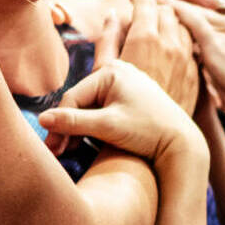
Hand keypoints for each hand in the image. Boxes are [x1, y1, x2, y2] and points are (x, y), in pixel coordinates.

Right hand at [35, 60, 201, 167]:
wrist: (181, 144)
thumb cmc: (148, 132)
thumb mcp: (108, 127)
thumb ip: (74, 122)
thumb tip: (42, 119)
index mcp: (112, 72)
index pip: (73, 98)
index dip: (59, 124)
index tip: (52, 148)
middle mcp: (119, 72)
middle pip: (80, 102)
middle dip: (67, 128)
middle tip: (57, 153)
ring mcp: (125, 85)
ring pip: (89, 108)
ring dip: (77, 129)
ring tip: (70, 152)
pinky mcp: (129, 99)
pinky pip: (101, 111)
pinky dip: (92, 127)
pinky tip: (84, 145)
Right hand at [115, 0, 198, 109]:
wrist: (163, 142)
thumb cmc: (125, 114)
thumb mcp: (104, 75)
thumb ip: (106, 42)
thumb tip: (111, 15)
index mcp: (145, 39)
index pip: (146, 3)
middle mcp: (171, 44)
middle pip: (168, 10)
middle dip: (157, 4)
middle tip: (148, 4)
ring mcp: (187, 58)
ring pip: (184, 26)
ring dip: (174, 20)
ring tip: (163, 21)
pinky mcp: (197, 73)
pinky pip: (194, 46)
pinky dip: (185, 40)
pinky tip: (176, 45)